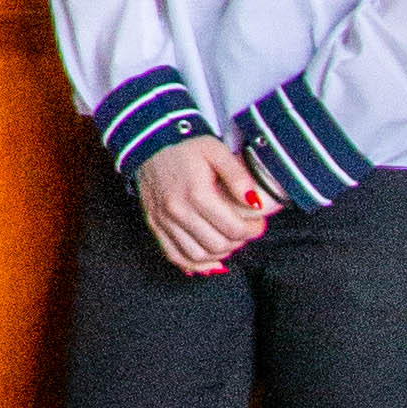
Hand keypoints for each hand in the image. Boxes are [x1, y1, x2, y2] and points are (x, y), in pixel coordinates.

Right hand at [136, 132, 273, 274]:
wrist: (148, 142)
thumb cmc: (185, 146)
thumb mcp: (216, 150)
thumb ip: (238, 176)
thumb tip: (255, 204)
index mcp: (196, 194)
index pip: (233, 228)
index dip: (253, 230)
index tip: (258, 224)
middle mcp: (177, 211)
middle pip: (217, 245)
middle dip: (238, 242)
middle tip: (245, 231)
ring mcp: (163, 220)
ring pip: (197, 256)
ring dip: (218, 255)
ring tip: (228, 242)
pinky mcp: (153, 224)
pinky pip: (174, 256)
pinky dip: (192, 264)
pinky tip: (207, 260)